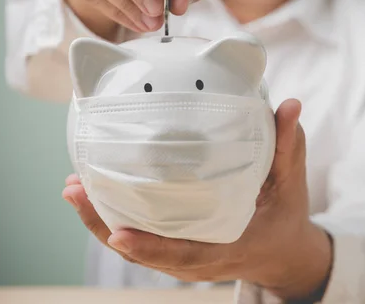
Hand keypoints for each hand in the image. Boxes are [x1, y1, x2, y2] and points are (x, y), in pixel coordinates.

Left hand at [63, 99, 332, 300]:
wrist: (282, 248)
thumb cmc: (286, 215)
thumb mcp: (292, 182)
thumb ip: (288, 145)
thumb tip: (290, 105)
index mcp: (230, 246)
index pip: (187, 255)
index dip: (153, 248)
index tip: (119, 233)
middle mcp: (201, 260)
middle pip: (146, 252)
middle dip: (105, 227)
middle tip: (75, 192)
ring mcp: (185, 257)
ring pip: (137, 247)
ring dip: (100, 222)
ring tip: (72, 190)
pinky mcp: (177, 247)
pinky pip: (141, 238)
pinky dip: (112, 220)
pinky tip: (92, 194)